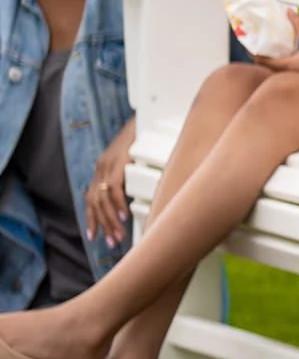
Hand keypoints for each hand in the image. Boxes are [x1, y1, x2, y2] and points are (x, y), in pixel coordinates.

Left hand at [84, 119, 135, 247]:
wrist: (147, 116)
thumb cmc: (145, 138)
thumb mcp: (133, 159)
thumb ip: (131, 174)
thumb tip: (139, 193)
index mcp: (103, 168)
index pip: (91, 198)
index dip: (92, 218)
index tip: (94, 235)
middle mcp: (101, 167)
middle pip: (95, 203)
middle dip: (103, 225)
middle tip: (111, 242)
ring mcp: (108, 164)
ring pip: (102, 199)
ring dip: (111, 220)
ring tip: (118, 236)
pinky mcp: (118, 162)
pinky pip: (114, 188)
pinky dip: (117, 204)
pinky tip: (123, 216)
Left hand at [255, 11, 298, 76]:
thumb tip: (289, 12)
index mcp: (287, 65)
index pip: (262, 60)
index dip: (252, 52)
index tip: (246, 43)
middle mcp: (289, 71)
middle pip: (267, 64)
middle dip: (259, 54)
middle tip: (254, 43)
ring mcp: (296, 72)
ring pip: (276, 66)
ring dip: (269, 57)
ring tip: (266, 45)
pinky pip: (286, 65)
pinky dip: (280, 58)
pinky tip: (285, 49)